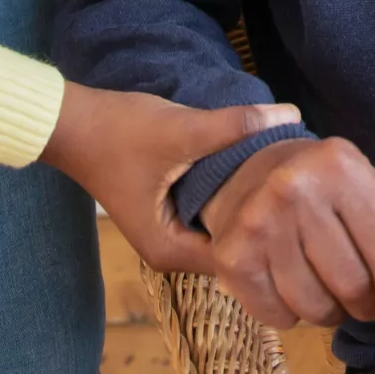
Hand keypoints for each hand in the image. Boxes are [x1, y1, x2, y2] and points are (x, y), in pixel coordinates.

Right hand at [39, 82, 301, 272]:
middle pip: (234, 242)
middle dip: (265, 215)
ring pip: (224, 223)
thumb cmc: (119, 133)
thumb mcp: (182, 129)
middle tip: (300, 183)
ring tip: (285, 172)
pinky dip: (232, 192)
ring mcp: (170, 229)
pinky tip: (257, 166)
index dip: (271, 228)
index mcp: (171, 250)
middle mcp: (171, 249)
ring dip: (249, 201)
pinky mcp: (171, 207)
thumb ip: (235, 126)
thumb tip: (291, 116)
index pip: (239, 257)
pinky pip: (212, 208)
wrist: (73, 122)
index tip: (301, 199)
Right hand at [199, 136, 374, 337]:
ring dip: (331, 312)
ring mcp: (259, 221)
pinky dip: (293, 315)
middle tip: (363, 294)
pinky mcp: (232, 254)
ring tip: (327, 284)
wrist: (252, 168)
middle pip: (352, 283)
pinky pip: (277, 316)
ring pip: (314, 306)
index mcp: (343, 168)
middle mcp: (297, 189)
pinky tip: (292, 284)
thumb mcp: (374, 195)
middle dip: (367, 304)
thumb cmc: (328, 183)